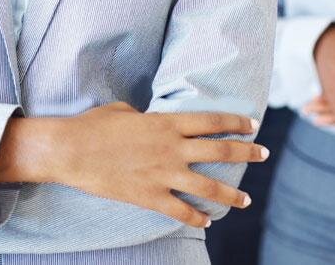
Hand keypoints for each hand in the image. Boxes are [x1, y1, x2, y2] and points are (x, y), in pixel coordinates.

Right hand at [0, 101, 265, 227]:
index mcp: (166, 123)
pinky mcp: (150, 195)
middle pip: (221, 150)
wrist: (70, 150)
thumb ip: (144, 117)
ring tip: (247, 200)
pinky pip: (181, 211)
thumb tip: (148, 119)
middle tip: (264, 154)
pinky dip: (197, 218)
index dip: (236, 122)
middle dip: (247, 152)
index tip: (253, 124)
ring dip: (232, 194)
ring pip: (209, 186)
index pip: (212, 121)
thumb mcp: (122, 111)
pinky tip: (207, 222)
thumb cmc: (93, 125)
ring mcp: (163, 173)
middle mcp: (171, 148)